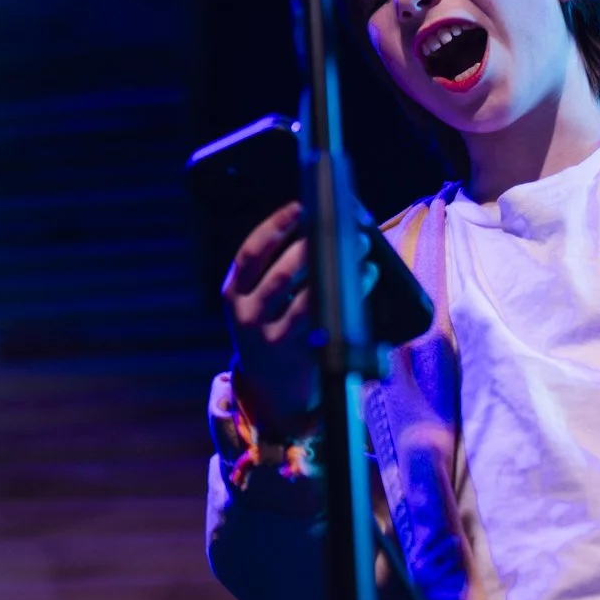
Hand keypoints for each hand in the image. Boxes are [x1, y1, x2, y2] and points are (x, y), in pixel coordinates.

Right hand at [222, 202, 378, 437]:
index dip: (275, 226)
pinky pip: (328, 321)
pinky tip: (366, 279)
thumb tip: (319, 230)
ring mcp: (271, 338)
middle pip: (281, 272)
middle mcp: (246, 315)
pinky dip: (350, 295)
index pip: (250, 252)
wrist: (269, 392)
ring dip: (337, 268)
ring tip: (360, 249)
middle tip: (343, 227)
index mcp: (233, 293)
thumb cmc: (270, 330)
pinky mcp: (298, 356)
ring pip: (306, 297)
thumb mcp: (256, 303)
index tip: (300, 207)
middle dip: (315, 245)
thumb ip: (273, 273)